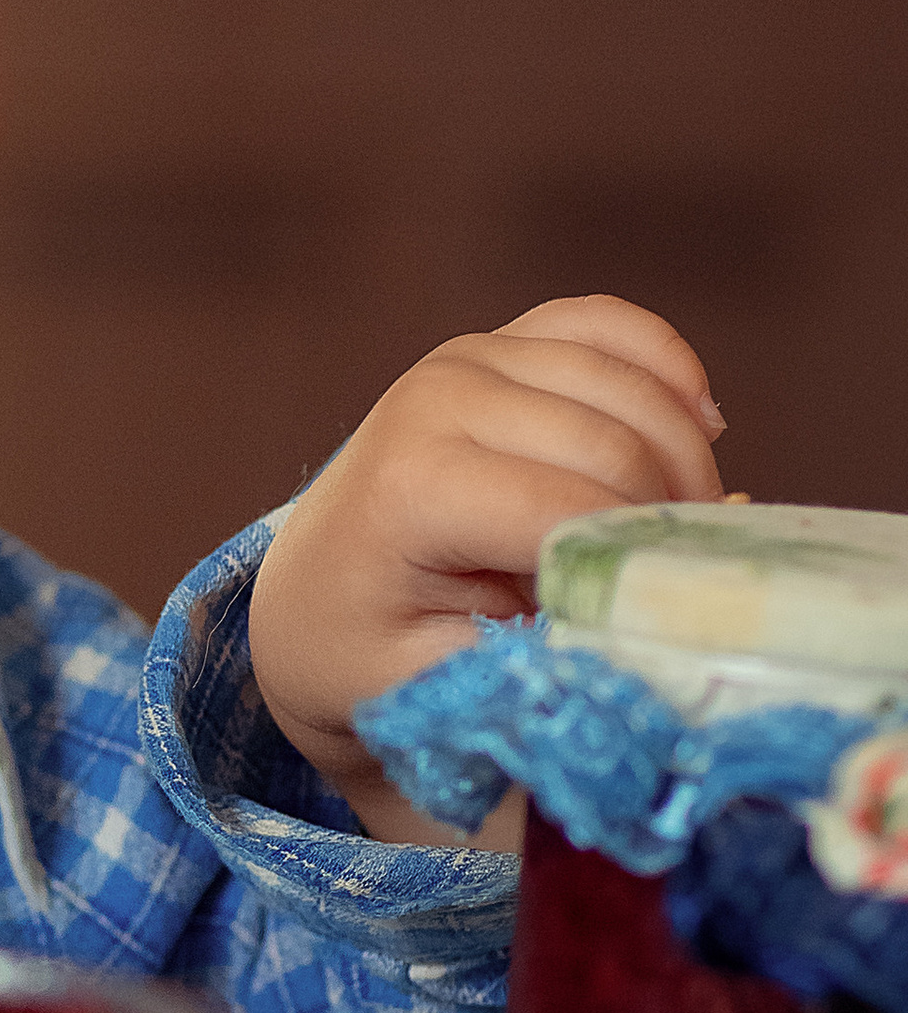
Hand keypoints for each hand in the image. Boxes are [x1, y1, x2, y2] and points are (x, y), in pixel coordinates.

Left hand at [246, 295, 724, 845]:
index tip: (662, 618)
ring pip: (634, 387)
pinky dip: (670, 372)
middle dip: (670, 517)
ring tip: (681, 528)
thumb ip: (540, 659)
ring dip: (684, 458)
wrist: (312, 592)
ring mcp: (472, 356)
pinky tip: (700, 428)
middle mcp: (440, 397)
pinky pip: (615, 327)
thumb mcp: (440, 685)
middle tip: (681, 582)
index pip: (577, 511)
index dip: (640, 565)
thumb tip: (658, 628)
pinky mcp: (503, 342)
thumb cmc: (369, 647)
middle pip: (619, 446)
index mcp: (413, 484)